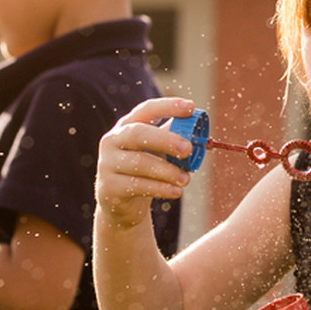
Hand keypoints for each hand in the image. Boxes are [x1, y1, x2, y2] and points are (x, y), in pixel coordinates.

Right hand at [96, 97, 197, 228]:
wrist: (120, 203)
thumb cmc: (144, 170)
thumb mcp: (158, 151)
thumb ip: (175, 140)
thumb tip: (202, 135)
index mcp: (127, 125)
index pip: (146, 110)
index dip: (168, 106)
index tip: (190, 107)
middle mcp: (113, 140)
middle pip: (138, 133)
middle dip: (165, 139)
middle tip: (188, 149)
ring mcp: (108, 163)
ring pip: (140, 163)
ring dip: (167, 171)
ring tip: (186, 179)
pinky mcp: (109, 187)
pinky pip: (137, 185)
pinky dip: (161, 188)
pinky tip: (176, 191)